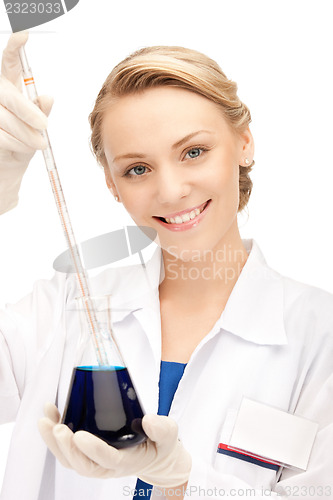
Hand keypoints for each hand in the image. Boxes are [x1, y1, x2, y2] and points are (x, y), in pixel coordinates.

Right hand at [0, 31, 52, 213]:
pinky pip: (3, 136)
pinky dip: (18, 144)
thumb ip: (41, 109)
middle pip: (11, 97)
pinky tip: (24, 147)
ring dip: (27, 134)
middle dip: (30, 114)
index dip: (15, 47)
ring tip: (37, 143)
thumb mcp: (38, 124)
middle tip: (44, 127)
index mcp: (10, 84)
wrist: (10, 163)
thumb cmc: (26, 138)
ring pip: (8, 120)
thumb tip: (47, 97)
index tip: (24, 34)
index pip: (10, 62)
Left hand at [38, 403, 191, 487]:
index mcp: (127, 461)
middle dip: (66, 447)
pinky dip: (55, 436)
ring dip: (54, 442)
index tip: (79, 435)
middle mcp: (107, 465)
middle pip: (81, 464)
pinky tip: (50, 416)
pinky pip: (67, 450)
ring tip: (45, 420)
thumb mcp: (168, 434)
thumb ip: (162, 428)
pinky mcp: (88, 452)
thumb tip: (149, 419)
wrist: (155, 455)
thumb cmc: (160, 444)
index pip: (107, 459)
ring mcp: (96, 461)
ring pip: (70, 459)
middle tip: (57, 427)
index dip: (92, 449)